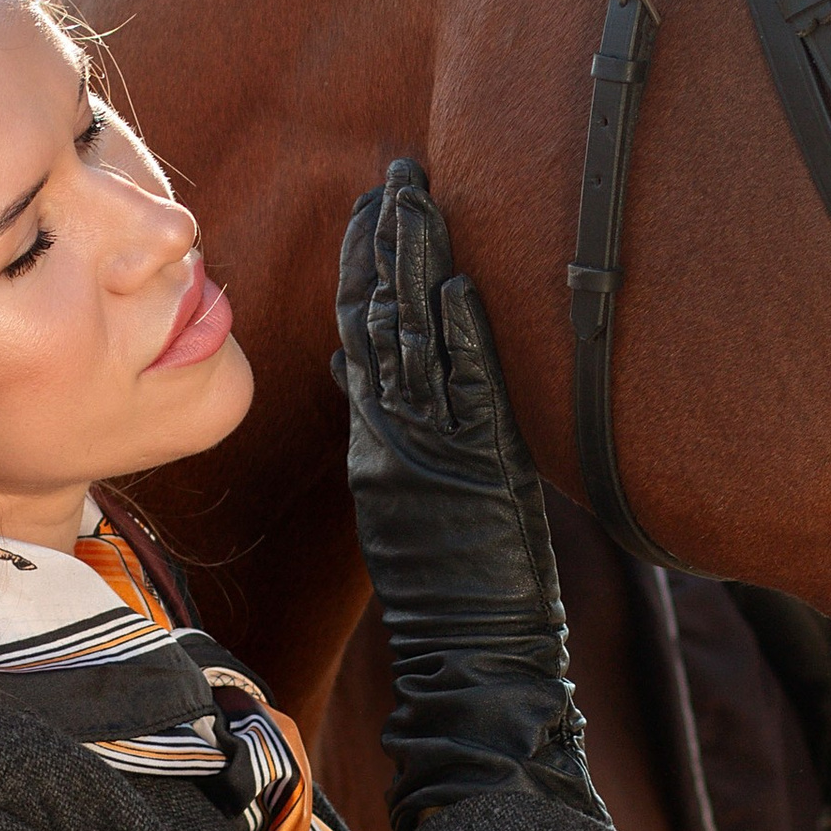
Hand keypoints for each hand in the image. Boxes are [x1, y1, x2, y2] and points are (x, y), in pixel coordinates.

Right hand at [335, 159, 604, 830]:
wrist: (466, 658)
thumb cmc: (446, 590)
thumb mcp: (398, 497)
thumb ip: (380, 425)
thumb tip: (359, 363)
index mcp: (379, 438)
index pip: (364, 328)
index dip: (368, 262)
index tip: (373, 203)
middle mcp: (396, 434)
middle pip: (385, 316)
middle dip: (390, 240)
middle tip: (398, 172)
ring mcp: (431, 449)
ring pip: (414, 339)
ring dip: (417, 266)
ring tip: (416, 199)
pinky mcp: (471, 469)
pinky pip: (459, 391)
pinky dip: (455, 337)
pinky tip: (454, 285)